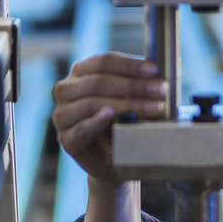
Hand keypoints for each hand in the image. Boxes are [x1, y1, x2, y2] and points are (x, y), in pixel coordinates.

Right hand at [51, 52, 167, 183]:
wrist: (116, 159)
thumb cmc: (122, 122)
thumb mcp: (129, 97)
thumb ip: (136, 82)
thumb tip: (156, 69)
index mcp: (80, 73)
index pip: (102, 62)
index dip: (129, 65)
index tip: (153, 69)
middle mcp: (66, 91)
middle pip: (98, 81)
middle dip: (133, 85)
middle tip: (159, 90)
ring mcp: (63, 116)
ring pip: (91, 103)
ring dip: (125, 104)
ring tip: (152, 108)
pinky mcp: (67, 140)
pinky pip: (81, 129)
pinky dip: (97, 121)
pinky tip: (111, 115)